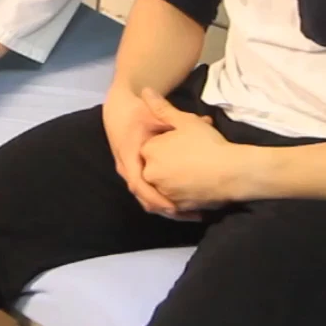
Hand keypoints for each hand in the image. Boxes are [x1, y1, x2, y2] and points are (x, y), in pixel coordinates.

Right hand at [103, 84, 182, 215]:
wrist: (118, 110)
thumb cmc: (137, 112)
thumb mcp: (154, 114)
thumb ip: (180, 122)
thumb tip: (206, 121)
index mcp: (129, 155)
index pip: (139, 184)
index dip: (156, 197)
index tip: (174, 206)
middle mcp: (127, 169)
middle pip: (144, 197)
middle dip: (166, 209)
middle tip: (191, 215)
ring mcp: (130, 174)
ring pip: (146, 199)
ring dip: (167, 208)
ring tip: (192, 214)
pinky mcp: (136, 175)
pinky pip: (148, 194)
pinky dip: (164, 201)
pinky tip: (184, 205)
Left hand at [136, 87, 243, 213]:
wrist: (233, 172)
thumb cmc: (208, 143)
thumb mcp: (186, 121)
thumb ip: (162, 108)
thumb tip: (144, 91)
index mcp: (149, 152)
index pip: (148, 148)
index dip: (165, 145)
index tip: (180, 144)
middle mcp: (150, 174)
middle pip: (153, 167)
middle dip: (166, 164)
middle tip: (189, 158)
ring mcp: (163, 192)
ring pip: (162, 185)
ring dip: (171, 181)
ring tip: (192, 172)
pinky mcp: (176, 207)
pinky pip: (173, 202)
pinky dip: (180, 196)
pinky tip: (195, 187)